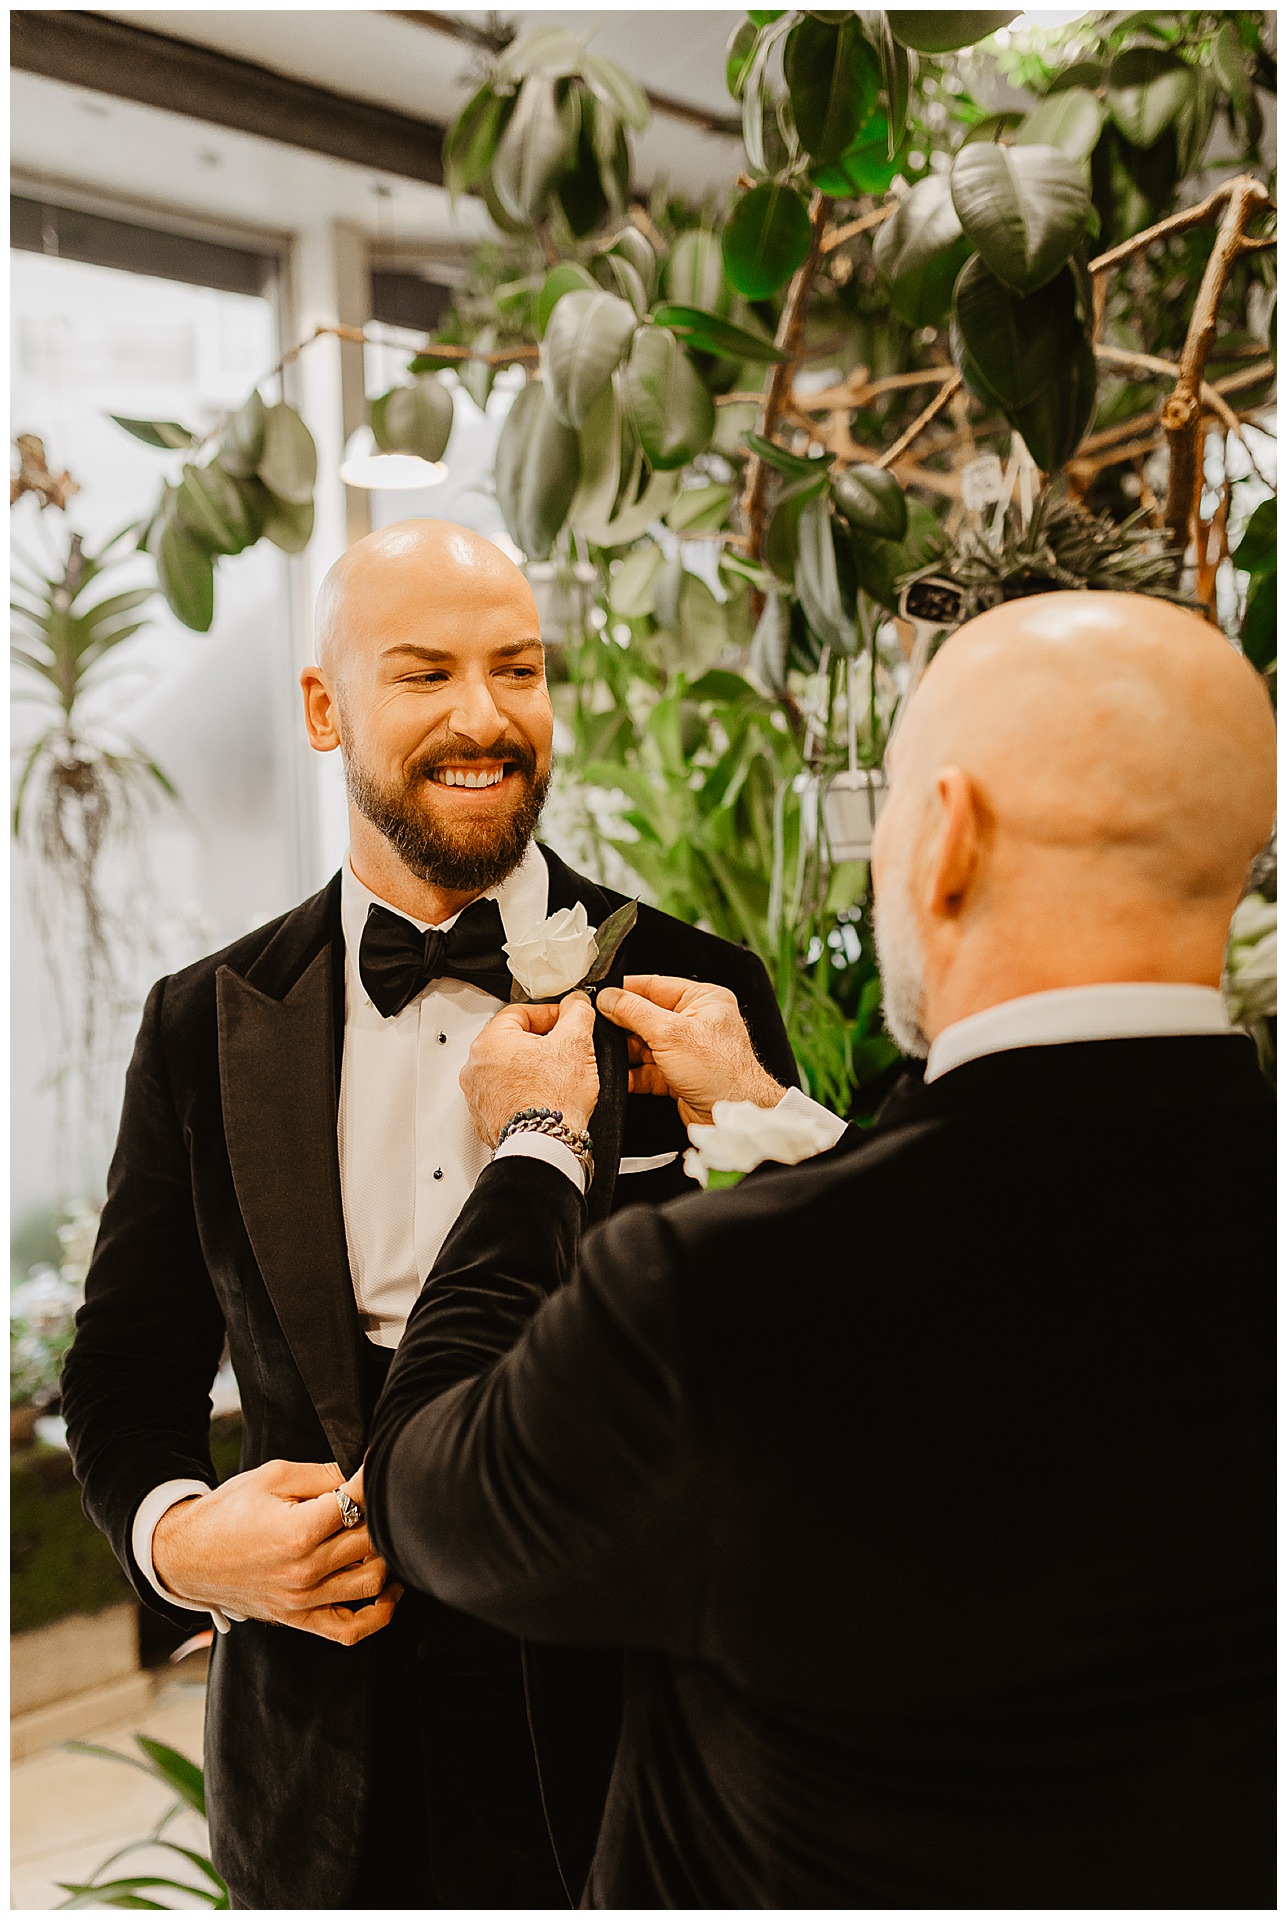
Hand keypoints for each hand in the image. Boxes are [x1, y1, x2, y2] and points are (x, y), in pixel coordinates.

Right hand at [150, 1458, 401, 1645]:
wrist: (186, 1556)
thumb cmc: (227, 1512)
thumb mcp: (272, 1477)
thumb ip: (323, 1474)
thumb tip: (364, 1471)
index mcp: (298, 1532)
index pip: (360, 1502)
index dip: (372, 1479)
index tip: (377, 1465)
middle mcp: (304, 1572)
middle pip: (371, 1541)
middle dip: (378, 1514)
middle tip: (373, 1499)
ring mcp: (302, 1601)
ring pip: (372, 1582)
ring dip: (384, 1556)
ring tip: (378, 1535)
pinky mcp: (298, 1619)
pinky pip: (350, 1631)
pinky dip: (378, 1614)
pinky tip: (387, 1589)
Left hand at [461, 991, 598, 1146]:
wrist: (545, 1146)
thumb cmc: (553, 1100)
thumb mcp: (576, 1043)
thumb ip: (577, 1012)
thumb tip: (577, 1003)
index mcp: (489, 1042)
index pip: (520, 1012)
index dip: (550, 1014)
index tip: (566, 1022)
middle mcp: (475, 1068)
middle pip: (513, 1042)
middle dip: (541, 1043)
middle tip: (565, 1051)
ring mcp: (478, 1096)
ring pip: (509, 1070)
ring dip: (532, 1070)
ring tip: (557, 1078)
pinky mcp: (486, 1119)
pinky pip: (506, 1097)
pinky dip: (524, 1095)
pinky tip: (544, 1099)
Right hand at [596, 974, 786, 1127]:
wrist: (730, 1115)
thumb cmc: (720, 1071)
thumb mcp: (670, 1033)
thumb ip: (634, 1012)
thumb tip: (608, 998)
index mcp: (703, 999)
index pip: (655, 985)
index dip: (625, 990)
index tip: (600, 994)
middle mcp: (695, 1021)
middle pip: (646, 1016)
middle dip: (621, 1024)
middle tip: (596, 1026)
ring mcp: (685, 1050)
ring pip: (643, 1045)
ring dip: (624, 1052)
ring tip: (603, 1053)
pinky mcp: (677, 1075)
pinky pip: (647, 1070)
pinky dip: (631, 1074)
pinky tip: (616, 1076)